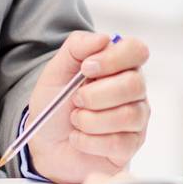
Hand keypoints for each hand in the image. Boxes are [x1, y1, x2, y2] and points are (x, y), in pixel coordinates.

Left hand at [25, 31, 150, 183]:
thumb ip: (77, 47)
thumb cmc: (56, 103)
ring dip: (90, 120)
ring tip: (75, 120)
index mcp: (119, 65)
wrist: (46, 142)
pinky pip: (119, 143)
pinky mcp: (131, 145)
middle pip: (134, 84)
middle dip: (96, 95)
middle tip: (76, 100)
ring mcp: (136, 118)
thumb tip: (104, 38)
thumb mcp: (56, 70)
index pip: (136, 50)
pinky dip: (89, 141)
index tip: (85, 69)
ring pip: (128, 115)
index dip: (113, 58)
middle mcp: (134, 89)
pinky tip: (78, 138)